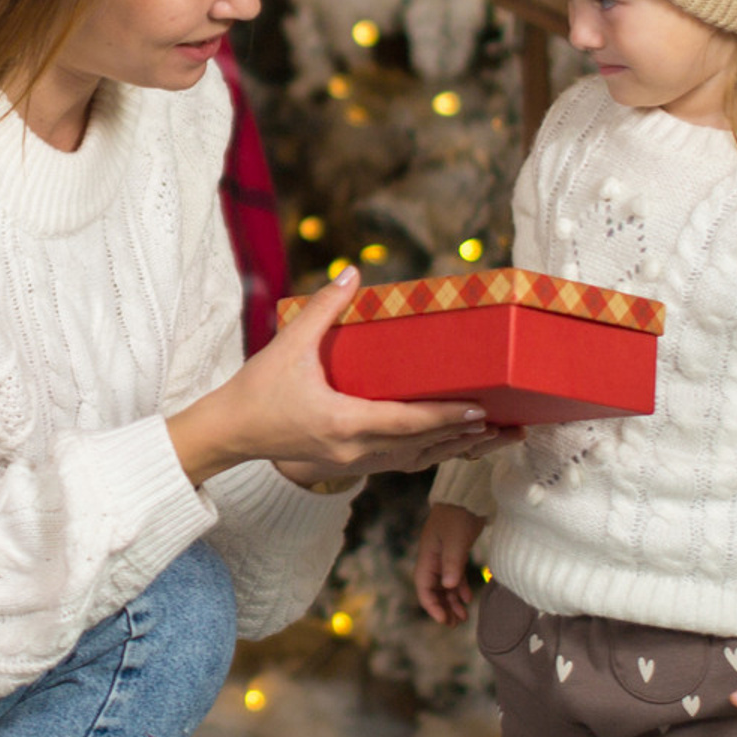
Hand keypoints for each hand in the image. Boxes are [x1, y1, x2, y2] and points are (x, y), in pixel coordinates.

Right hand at [168, 266, 509, 485]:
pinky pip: (399, 463)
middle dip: (466, 437)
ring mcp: (353, 462)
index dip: (445, 417)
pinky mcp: (349, 464)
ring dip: (453, 450)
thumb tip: (353, 272)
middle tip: (508, 426)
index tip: (480, 410)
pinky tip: (449, 445)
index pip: (406, 422)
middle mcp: (354, 449)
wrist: (229, 434)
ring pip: (414, 461)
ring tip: (492, 440)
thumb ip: (323, 308)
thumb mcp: (289, 345)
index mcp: (343, 422)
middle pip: (421, 447)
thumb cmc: (256, 391)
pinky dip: (429, 454)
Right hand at [412, 501, 482, 625]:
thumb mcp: (455, 540)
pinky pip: (454, 576)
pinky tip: (467, 597)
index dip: (431, 605)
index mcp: (428, 556)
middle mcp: (433, 559)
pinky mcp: (455, 553)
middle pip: (433, 589)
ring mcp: (444, 556)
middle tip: (454, 624)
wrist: (467, 496)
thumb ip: (452, 563)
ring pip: (445, 585)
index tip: (443, 619)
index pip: (424, 586)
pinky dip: (460, 588)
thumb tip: (449, 586)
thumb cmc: (458, 516)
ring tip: (462, 617)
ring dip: (452, 601)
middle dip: (442, 608)